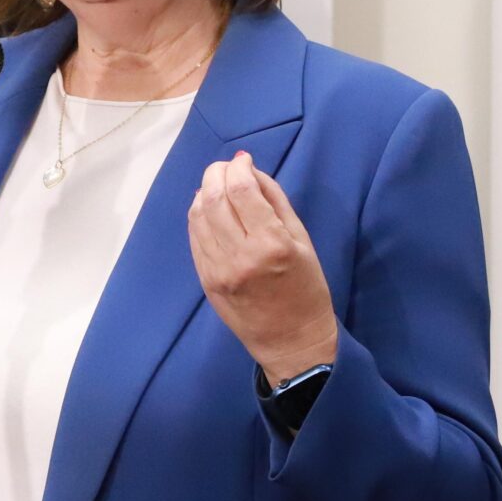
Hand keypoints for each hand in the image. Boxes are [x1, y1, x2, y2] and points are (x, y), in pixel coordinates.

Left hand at [187, 152, 337, 384]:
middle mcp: (240, 255)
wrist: (291, 341)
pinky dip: (198, 216)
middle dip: (217, 174)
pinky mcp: (206, 280)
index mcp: (271, 244)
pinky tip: (208, 209)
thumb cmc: (306, 289)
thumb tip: (250, 171)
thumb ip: (276, 202)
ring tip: (217, 185)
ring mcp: (218, 270)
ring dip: (204, 192)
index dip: (238, 167)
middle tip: (226, 168)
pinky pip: (194, 237)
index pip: (242, 190)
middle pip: (214, 198)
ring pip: (198, 215)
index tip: (243, 160)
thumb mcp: (302, 241)